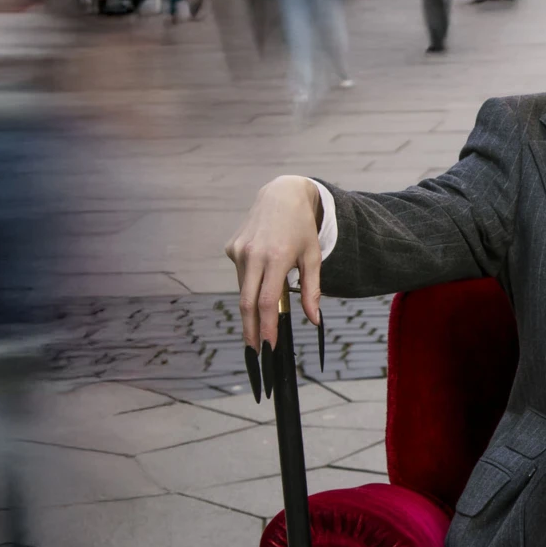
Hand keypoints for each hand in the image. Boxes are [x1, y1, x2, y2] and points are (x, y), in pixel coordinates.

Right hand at [224, 174, 324, 354]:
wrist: (281, 196)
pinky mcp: (231, 248)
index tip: (269, 346)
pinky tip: (262, 272)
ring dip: (252, 307)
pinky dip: (251, 283)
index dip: (267, 326)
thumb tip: (314, 320)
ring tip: (263, 318)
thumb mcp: (313, 257)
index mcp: (277, 258)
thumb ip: (312, 290)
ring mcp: (239, 251)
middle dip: (251, 330)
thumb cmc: (302, 229)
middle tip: (255, 350)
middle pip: (247, 303)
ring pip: (243, 290)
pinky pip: (241, 275)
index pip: (268, 301)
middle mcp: (253, 254)